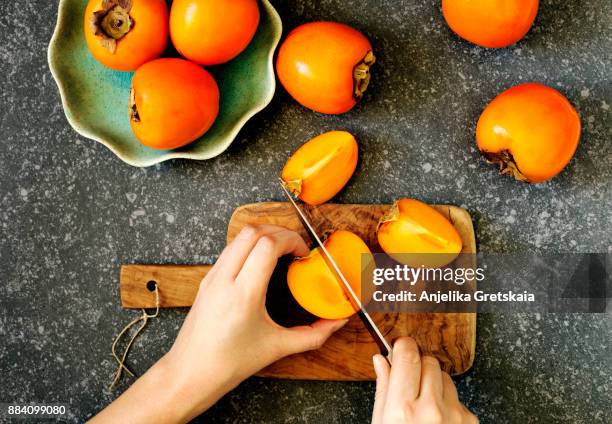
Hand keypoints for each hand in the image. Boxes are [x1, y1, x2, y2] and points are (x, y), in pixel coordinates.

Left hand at [161, 225, 347, 419]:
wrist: (190, 373)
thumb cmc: (228, 363)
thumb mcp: (277, 348)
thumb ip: (313, 335)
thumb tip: (336, 323)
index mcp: (243, 295)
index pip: (267, 245)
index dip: (291, 240)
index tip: (303, 253)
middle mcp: (224, 280)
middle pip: (252, 231)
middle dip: (279, 231)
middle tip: (295, 247)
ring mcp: (212, 277)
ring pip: (239, 236)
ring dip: (263, 235)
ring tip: (281, 252)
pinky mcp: (207, 279)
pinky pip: (230, 249)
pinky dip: (249, 246)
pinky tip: (262, 263)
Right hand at [372, 337, 477, 423]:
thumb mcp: (382, 423)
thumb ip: (383, 391)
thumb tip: (381, 361)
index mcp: (403, 409)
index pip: (407, 356)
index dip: (403, 346)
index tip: (399, 346)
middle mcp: (431, 409)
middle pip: (428, 362)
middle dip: (417, 365)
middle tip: (409, 381)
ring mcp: (454, 414)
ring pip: (445, 377)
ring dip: (434, 383)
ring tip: (423, 405)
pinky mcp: (469, 420)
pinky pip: (458, 397)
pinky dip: (448, 402)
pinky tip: (437, 418)